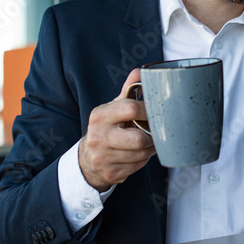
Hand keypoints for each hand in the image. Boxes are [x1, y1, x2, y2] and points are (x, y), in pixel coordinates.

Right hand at [78, 68, 154, 191]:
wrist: (88, 158)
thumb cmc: (107, 128)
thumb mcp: (113, 107)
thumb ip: (128, 90)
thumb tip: (140, 71)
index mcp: (100, 115)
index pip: (131, 109)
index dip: (148, 111)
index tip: (156, 112)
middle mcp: (98, 137)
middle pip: (139, 139)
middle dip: (152, 136)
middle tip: (155, 132)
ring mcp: (103, 157)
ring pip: (141, 154)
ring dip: (150, 149)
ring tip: (149, 142)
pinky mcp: (111, 173)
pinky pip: (137, 166)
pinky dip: (143, 160)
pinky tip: (139, 153)